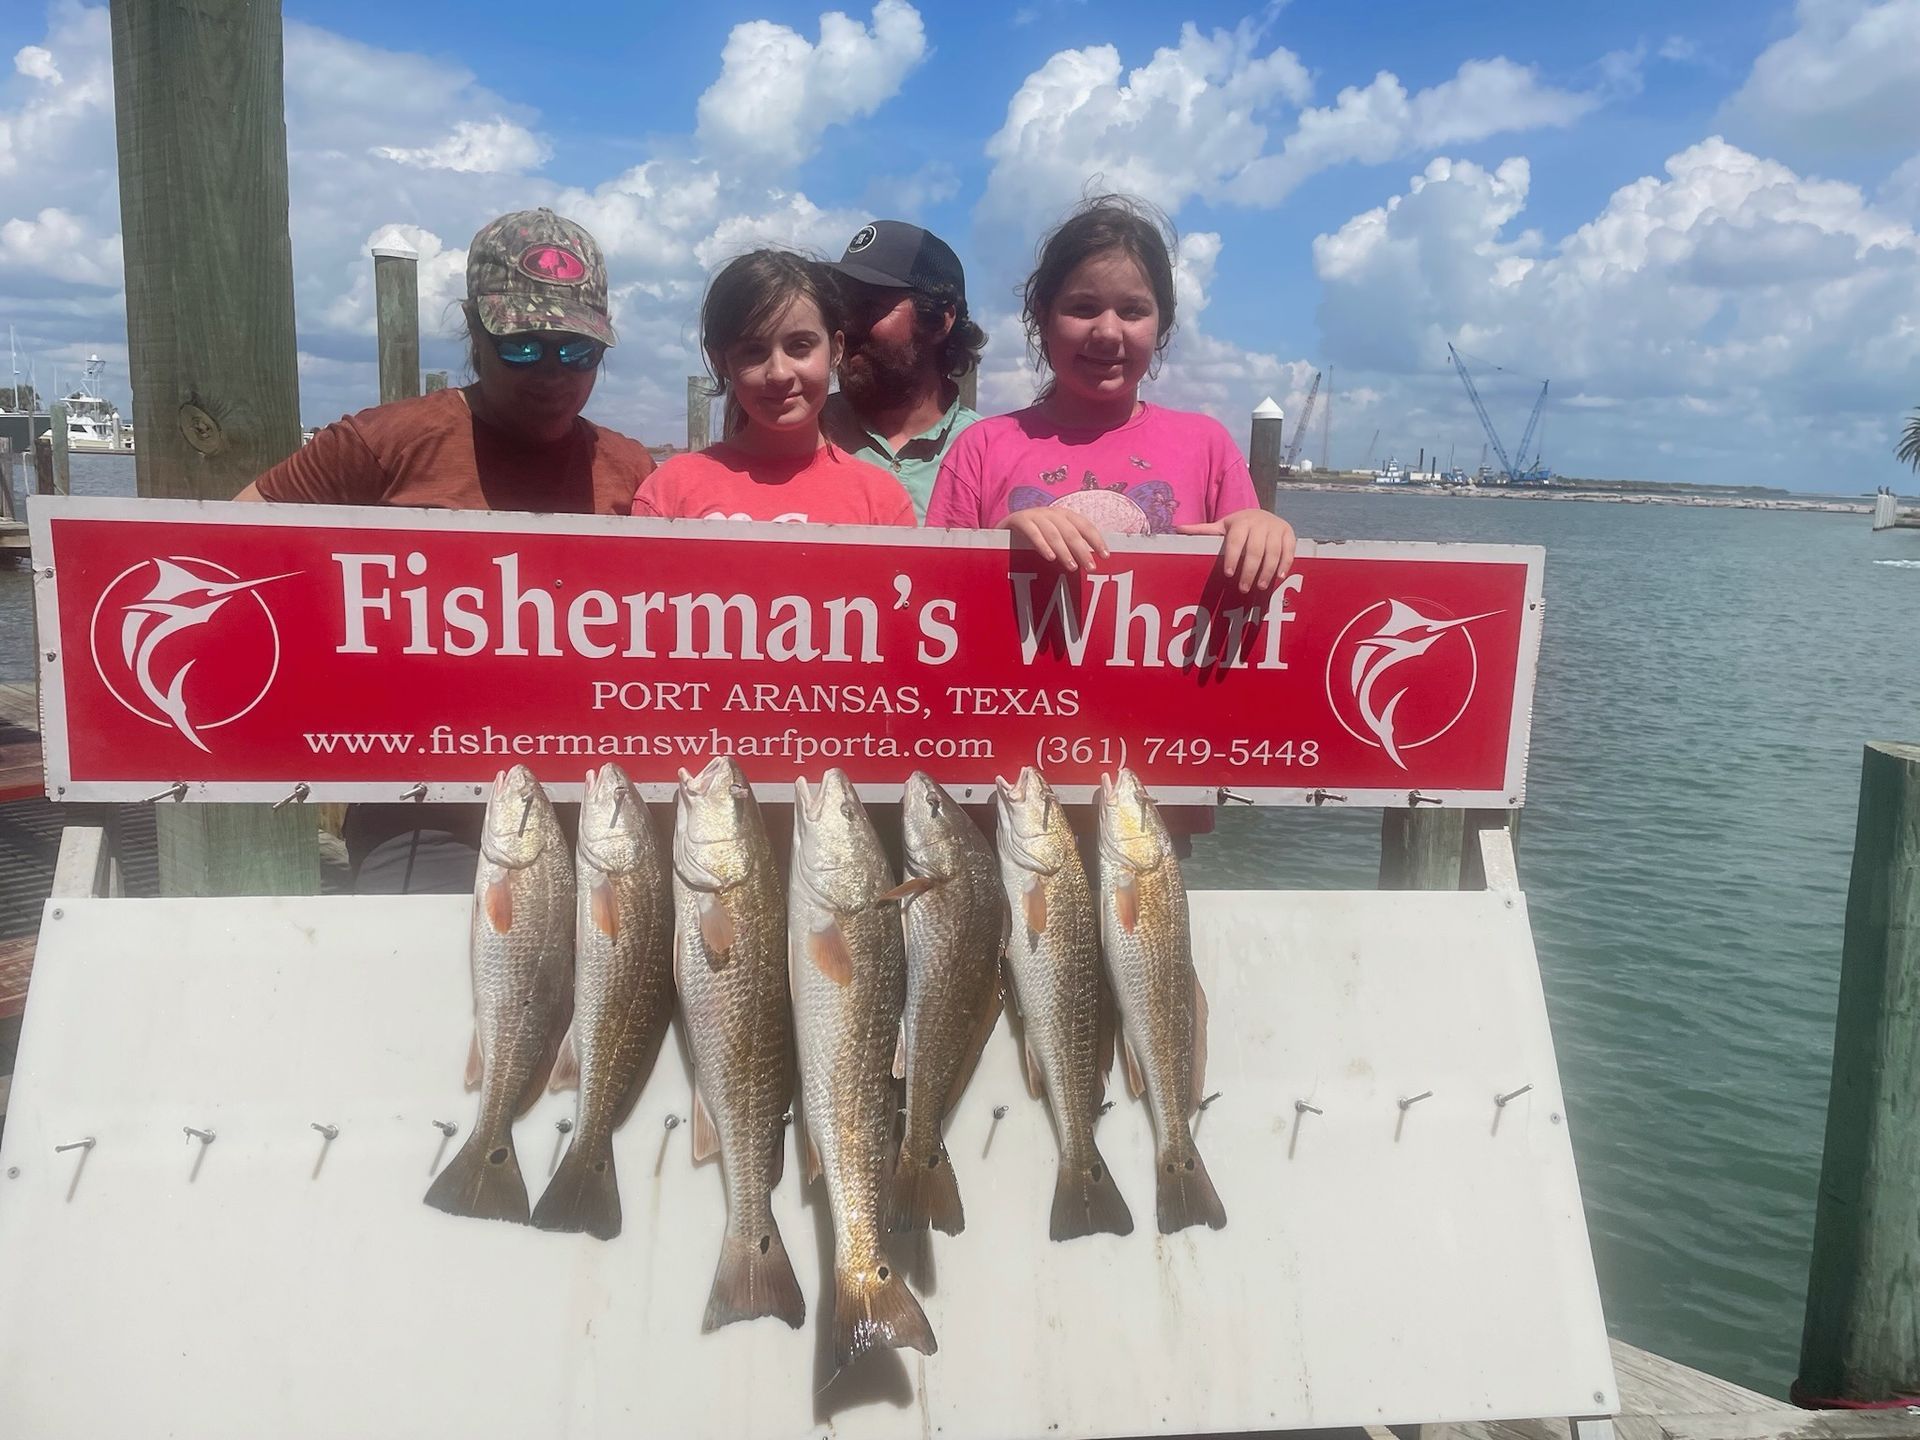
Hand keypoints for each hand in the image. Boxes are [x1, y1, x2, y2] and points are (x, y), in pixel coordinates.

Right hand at [1001, 506, 1109, 572]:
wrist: (1002, 529)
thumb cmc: (1033, 538)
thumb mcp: (1054, 539)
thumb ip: (1069, 546)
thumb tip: (1091, 563)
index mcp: (1064, 515)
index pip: (1085, 525)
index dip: (1096, 540)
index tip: (1105, 556)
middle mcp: (1051, 512)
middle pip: (1071, 531)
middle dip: (1082, 550)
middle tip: (1091, 567)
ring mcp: (1035, 514)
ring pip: (1053, 533)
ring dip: (1064, 551)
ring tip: (1072, 567)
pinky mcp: (1019, 519)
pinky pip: (1032, 532)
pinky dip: (1042, 544)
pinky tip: (1050, 557)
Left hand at [1175, 508, 1296, 592]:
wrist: (1263, 514)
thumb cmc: (1238, 526)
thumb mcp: (1221, 526)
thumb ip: (1202, 530)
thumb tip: (1177, 529)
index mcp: (1241, 522)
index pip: (1236, 541)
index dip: (1233, 557)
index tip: (1228, 574)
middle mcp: (1260, 523)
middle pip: (1256, 550)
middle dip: (1250, 570)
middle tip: (1243, 588)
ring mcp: (1276, 528)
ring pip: (1273, 552)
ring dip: (1267, 571)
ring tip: (1260, 587)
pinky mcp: (1289, 533)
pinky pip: (1289, 550)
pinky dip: (1285, 564)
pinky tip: (1279, 577)